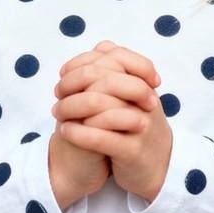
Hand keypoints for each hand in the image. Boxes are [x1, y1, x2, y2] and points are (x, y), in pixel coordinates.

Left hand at [54, 40, 172, 202]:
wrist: (156, 167)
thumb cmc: (137, 127)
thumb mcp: (133, 97)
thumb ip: (119, 71)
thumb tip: (102, 46)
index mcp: (144, 84)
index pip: (116, 58)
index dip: (84, 62)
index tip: (64, 73)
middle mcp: (146, 102)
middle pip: (108, 80)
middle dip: (75, 84)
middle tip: (57, 93)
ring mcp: (141, 126)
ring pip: (104, 108)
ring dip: (73, 108)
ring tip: (57, 113)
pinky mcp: (133, 151)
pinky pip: (102, 138)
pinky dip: (80, 133)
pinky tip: (65, 131)